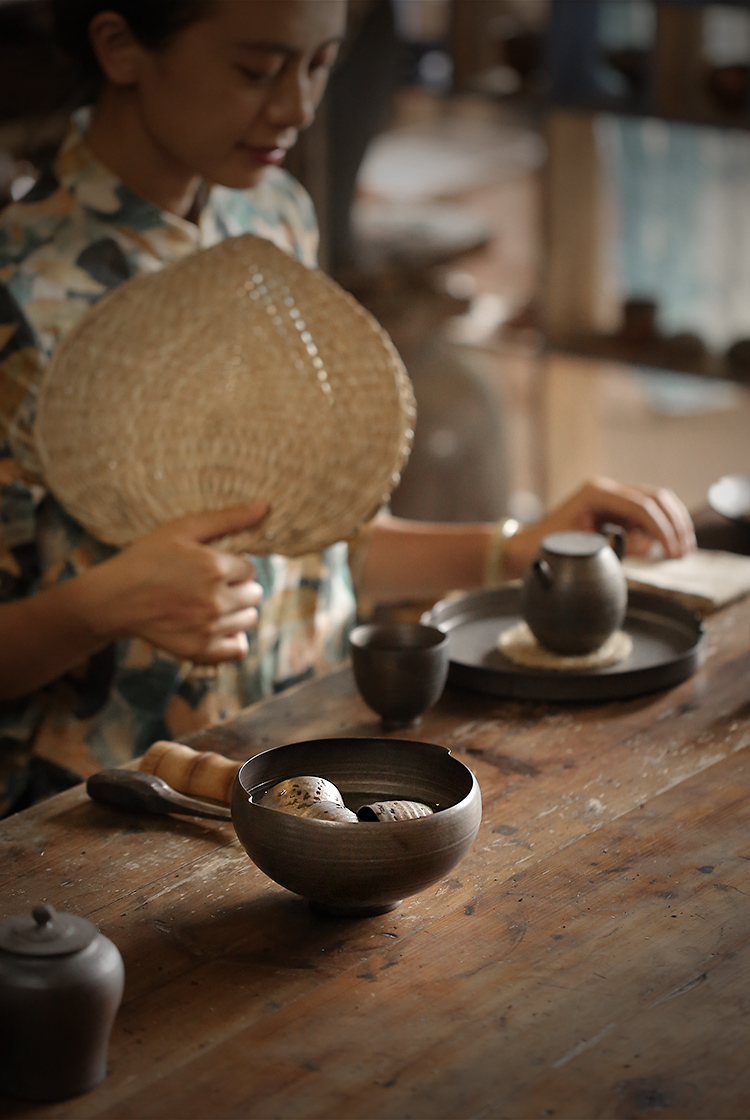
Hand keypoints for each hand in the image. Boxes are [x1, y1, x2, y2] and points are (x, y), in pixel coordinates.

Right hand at [87, 502, 268, 663]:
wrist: (114, 599)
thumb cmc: (146, 558)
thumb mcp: (182, 529)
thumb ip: (227, 518)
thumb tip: (264, 506)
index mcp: (215, 568)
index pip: (250, 570)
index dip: (233, 567)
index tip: (212, 567)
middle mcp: (217, 600)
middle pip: (254, 595)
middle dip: (238, 588)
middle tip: (211, 585)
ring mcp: (209, 628)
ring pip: (248, 619)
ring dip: (236, 611)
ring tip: (209, 604)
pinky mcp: (200, 650)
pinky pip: (237, 649)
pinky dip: (231, 638)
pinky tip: (214, 627)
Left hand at [504, 477, 695, 577]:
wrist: (525, 548)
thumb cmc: (545, 549)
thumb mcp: (579, 549)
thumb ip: (614, 546)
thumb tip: (647, 544)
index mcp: (596, 493)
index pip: (640, 506)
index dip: (661, 528)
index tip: (671, 550)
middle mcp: (606, 489)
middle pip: (655, 497)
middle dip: (673, 523)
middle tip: (684, 550)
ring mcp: (611, 496)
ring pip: (655, 501)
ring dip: (672, 523)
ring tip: (682, 549)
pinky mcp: (614, 508)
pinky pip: (645, 512)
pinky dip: (660, 526)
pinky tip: (666, 545)